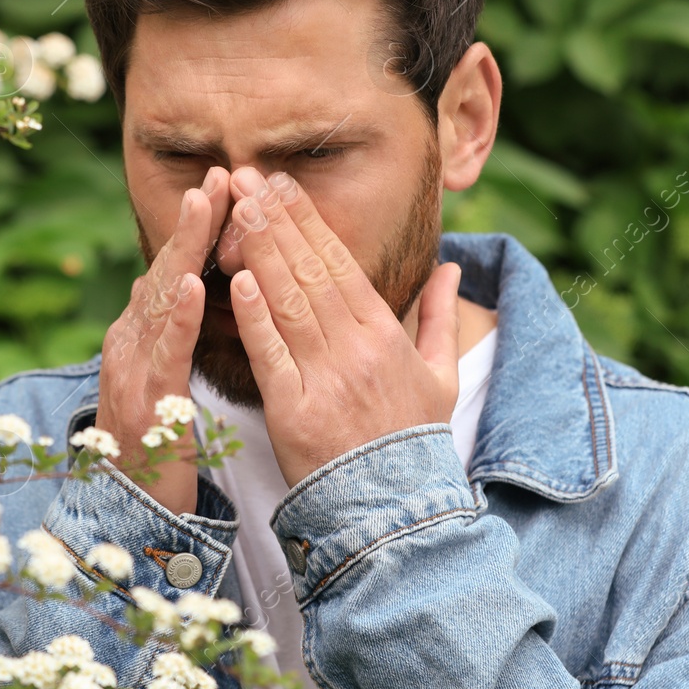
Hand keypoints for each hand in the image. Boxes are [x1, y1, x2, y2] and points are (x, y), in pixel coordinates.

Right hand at [95, 165, 231, 513]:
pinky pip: (161, 352)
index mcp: (141, 335)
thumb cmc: (156, 444)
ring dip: (183, 250)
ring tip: (206, 205)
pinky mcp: (141, 402)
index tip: (229, 183)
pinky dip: (175, 315)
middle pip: (165, 270)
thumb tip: (196, 285)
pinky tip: (191, 284)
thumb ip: (177, 333)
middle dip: (194, 222)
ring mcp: (129, 369)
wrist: (128, 510)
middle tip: (221, 173)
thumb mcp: (169, 378)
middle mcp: (128, 342)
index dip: (200, 227)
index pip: (175, 269)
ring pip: (159, 299)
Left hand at [226, 166, 461, 485]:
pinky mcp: (294, 412)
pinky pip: (271, 355)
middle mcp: (357, 350)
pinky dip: (254, 316)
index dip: (309, 221)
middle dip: (277, 221)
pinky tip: (236, 280)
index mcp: (385, 336)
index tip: (283, 186)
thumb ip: (438, 317)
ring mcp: (325, 379)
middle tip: (247, 178)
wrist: (395, 511)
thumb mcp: (440, 377)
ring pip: (288, 302)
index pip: (342, 264)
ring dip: (261, 252)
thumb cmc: (412, 440)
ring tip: (237, 210)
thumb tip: (451, 267)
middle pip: (310, 272)